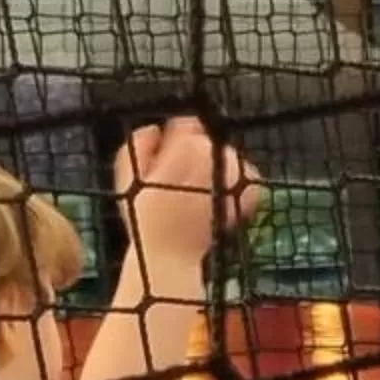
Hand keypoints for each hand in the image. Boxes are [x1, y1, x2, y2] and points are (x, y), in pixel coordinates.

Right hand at [115, 117, 260, 278]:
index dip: (178, 140)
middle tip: (186, 181)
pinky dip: (242, 187)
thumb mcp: (129, 174)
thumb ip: (141, 143)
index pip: (188, 125)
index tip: (171, 159)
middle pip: (210, 142)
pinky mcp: (245, 199)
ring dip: (221, 170)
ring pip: (232, 159)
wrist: (170, 255)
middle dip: (199, 157)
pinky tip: (226, 197)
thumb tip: (157, 130)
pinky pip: (251, 182)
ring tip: (205, 190)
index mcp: (184, 144)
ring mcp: (231, 176)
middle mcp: (212, 155)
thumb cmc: (146, 219)